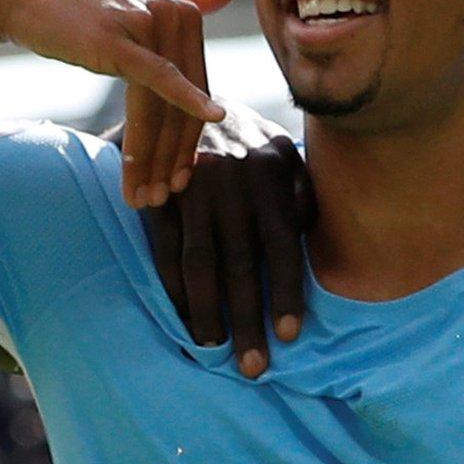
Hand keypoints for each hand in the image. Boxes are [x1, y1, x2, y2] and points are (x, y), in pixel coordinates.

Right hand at [0, 0, 234, 207]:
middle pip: (183, 106)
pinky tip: (184, 157)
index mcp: (187, 14)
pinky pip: (154, 88)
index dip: (189, 139)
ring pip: (163, 110)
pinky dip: (164, 127)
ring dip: (154, 160)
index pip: (196, 90)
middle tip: (161, 198)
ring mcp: (151, 26)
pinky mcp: (123, 40)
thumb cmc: (79, 3)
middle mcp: (177, 17)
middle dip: (171, 159)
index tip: (181, 178)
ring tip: (144, 198)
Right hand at [141, 106, 313, 377]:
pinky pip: (165, 250)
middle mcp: (231, 185)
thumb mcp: (282, 149)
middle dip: (248, 319)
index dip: (285, 293)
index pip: (282, 246)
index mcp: (268, 176)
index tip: (288, 336)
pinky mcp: (157, 194)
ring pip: (201, 263)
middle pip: (242, 265)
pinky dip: (173, 286)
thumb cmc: (245, 136)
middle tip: (253, 367)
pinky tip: (181, 316)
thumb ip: (300, 187)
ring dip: (207, 311)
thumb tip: (306, 225)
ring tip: (214, 348)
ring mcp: (191, 190)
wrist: (179, 96)